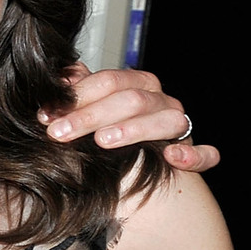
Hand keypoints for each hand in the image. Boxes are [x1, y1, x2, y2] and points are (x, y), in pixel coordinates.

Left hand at [42, 64, 219, 173]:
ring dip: (134, 129)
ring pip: (166, 120)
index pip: (109, 81)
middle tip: (58, 133)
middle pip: (131, 100)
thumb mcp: (89, 113)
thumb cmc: (107, 134)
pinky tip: (172, 157)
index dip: (76, 96)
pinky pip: (204, 154)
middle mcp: (161, 101)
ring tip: (103, 141)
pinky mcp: (195, 154)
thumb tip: (60, 77)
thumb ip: (78, 93)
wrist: (134, 172)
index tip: (46, 115)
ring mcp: (180, 126)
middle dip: (91, 115)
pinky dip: (194, 154)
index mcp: (137, 85)